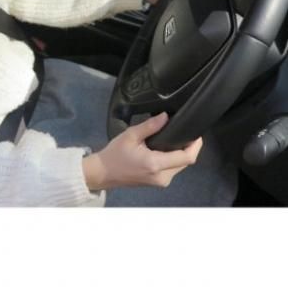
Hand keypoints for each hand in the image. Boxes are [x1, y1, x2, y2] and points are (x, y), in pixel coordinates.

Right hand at [82, 112, 202, 190]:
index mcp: (156, 164)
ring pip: (181, 166)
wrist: (103, 172)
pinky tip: (167, 148)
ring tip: (175, 138)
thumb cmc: (115, 154)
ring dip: (182, 153)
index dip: (195, 145)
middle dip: (189, 147)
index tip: (196, 133)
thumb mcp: (130, 135)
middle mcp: (162, 176)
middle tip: (184, 131)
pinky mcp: (159, 183)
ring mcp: (161, 182)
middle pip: (186, 162)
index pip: (187, 157)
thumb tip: (166, 116)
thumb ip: (150, 126)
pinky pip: (173, 170)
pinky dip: (174, 159)